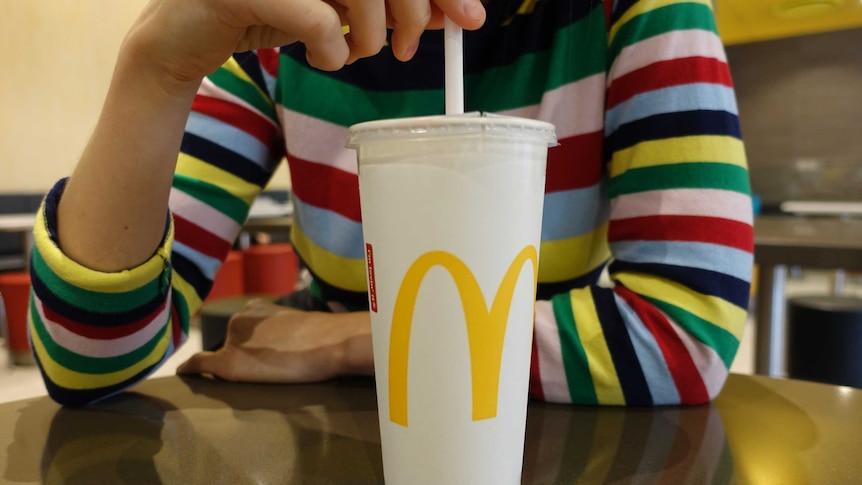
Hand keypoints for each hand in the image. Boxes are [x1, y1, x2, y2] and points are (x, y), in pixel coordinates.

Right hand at [129, 0, 486, 89]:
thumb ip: (384, 2)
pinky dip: (333, 50)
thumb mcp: (333, 5)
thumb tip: (453, 11)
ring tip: (355, 54)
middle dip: (414, 11)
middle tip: (410, 48)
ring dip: (370, 35)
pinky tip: (324, 58)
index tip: (468, 16)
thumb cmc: (264, 14)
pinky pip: (318, 19)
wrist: (183, 39)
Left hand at [177, 299, 373, 382]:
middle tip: (267, 370)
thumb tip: (284, 344)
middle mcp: (239, 320)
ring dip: (230, 367)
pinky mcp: (231, 362)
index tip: (254, 355)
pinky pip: (202, 364)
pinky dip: (191, 369)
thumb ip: (282, 329)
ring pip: (221, 357)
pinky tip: (184, 373)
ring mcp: (233, 340)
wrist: (330, 341)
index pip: (242, 331)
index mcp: (256, 308)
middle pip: (230, 344)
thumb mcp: (298, 324)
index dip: (247, 346)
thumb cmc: (324, 335)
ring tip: (259, 378)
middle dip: (240, 357)